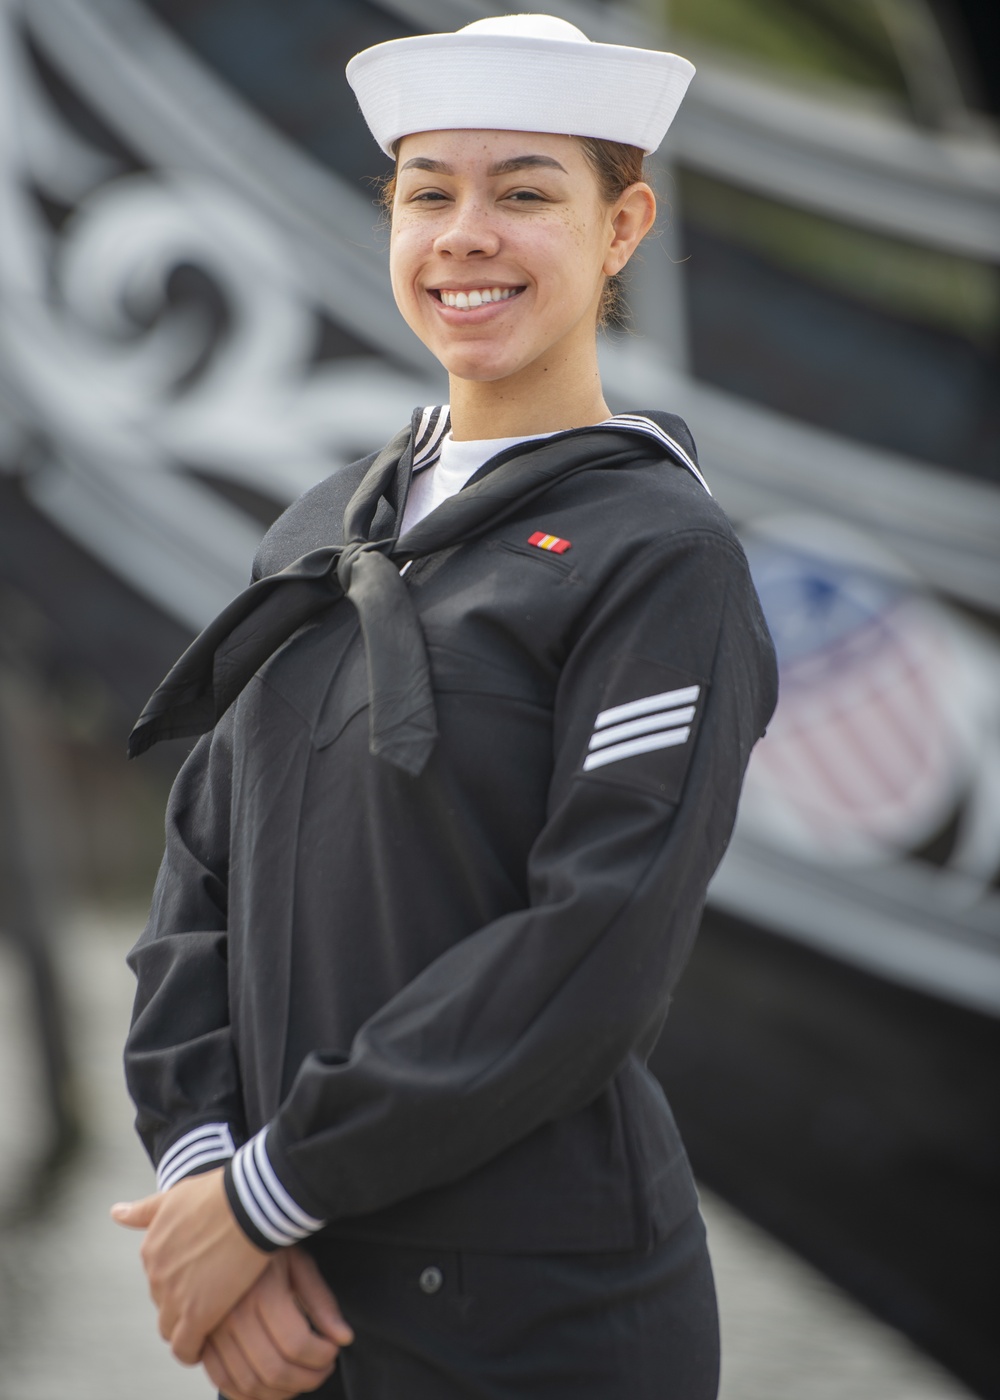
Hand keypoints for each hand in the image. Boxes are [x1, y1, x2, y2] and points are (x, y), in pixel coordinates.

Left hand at [111, 1167, 269, 1363]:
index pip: (158, 1278)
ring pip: (171, 1327)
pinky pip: (185, 1347)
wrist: (250, 1204)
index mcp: (151, 1249)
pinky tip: (205, 1347)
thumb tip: (115, 1213)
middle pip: (164, 1302)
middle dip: (182, 1302)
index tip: (199, 1277)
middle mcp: (156, 1275)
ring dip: (185, 1328)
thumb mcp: (175, 1196)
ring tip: (210, 1322)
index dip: (179, 1280)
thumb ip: (143, 1211)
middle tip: (210, 1295)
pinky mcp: (197, 1315)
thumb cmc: (219, 1193)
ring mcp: (175, 1297)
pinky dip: (192, 1351)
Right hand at [202, 1247, 353, 1399]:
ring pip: (248, 1384)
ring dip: (280, 1392)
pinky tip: (267, 1384)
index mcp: (262, 1291)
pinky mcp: (200, 1338)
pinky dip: (246, 1393)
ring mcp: (212, 1329)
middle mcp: (233, 1313)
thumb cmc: (263, 1244)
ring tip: (299, 1377)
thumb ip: (321, 1302)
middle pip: (274, 1370)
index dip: (322, 1357)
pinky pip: (221, 1380)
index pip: (297, 1344)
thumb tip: (343, 1338)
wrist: (224, 1227)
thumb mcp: (299, 1262)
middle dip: (307, 1379)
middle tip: (321, 1370)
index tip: (332, 1353)